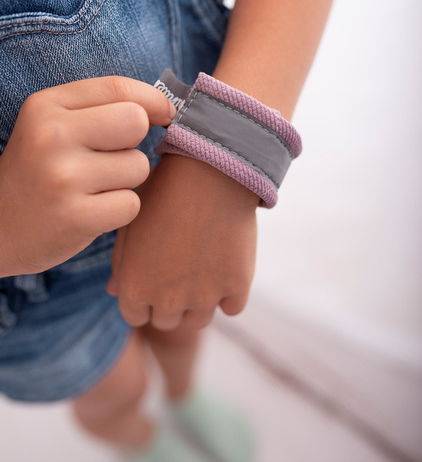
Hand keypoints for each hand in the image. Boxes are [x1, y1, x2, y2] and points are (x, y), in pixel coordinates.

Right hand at [0, 77, 174, 276]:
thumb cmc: (40, 170)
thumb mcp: (54, 124)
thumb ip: (103, 107)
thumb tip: (168, 108)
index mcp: (46, 106)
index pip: (119, 88)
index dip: (154, 101)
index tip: (164, 114)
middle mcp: (51, 136)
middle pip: (135, 122)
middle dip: (134, 142)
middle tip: (111, 158)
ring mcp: (62, 177)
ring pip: (138, 167)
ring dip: (125, 181)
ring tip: (92, 188)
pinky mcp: (75, 217)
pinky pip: (131, 204)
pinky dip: (119, 210)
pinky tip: (91, 210)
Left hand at [107, 154, 258, 329]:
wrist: (209, 170)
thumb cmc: (164, 190)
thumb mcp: (131, 222)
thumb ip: (121, 263)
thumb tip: (115, 291)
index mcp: (135, 286)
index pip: (134, 316)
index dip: (143, 297)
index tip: (154, 276)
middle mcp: (167, 300)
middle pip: (167, 321)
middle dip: (169, 302)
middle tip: (179, 268)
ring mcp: (204, 296)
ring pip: (199, 320)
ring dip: (199, 301)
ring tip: (202, 266)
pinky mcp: (237, 286)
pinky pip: (232, 307)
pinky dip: (230, 293)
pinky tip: (225, 265)